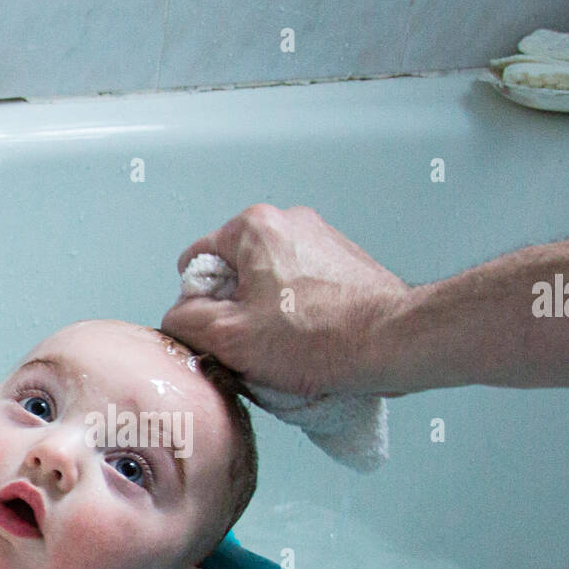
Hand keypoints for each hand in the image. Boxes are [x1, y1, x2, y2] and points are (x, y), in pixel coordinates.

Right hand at [160, 203, 411, 397]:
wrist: (391, 342)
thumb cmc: (318, 338)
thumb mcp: (229, 337)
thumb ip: (185, 321)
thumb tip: (178, 317)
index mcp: (254, 227)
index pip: (196, 263)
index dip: (198, 304)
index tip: (222, 331)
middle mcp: (289, 221)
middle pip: (235, 273)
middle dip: (237, 310)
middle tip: (256, 344)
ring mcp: (322, 238)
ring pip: (270, 283)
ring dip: (269, 315)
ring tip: (289, 347)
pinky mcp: (346, 261)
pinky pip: (303, 289)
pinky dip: (300, 314)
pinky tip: (312, 341)